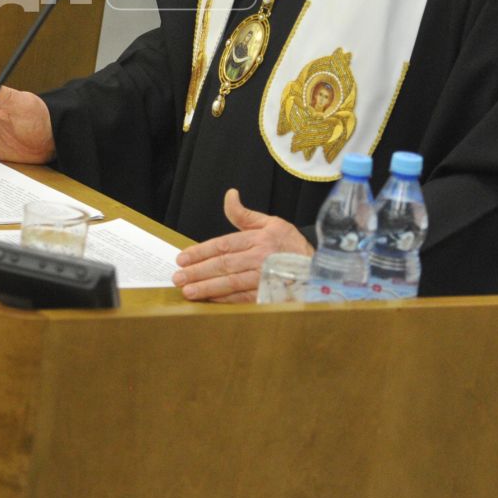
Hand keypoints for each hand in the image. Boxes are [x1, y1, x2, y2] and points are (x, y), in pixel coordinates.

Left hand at [172, 188, 312, 302]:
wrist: (319, 270)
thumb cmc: (292, 246)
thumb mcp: (272, 223)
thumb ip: (245, 214)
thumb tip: (230, 195)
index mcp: (259, 239)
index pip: (223, 244)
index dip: (201, 251)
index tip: (182, 258)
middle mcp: (260, 258)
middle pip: (223, 265)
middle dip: (198, 271)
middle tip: (178, 277)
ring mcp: (265, 278)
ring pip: (230, 283)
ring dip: (207, 288)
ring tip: (188, 291)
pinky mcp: (269, 295)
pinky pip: (243, 298)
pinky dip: (225, 300)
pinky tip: (210, 301)